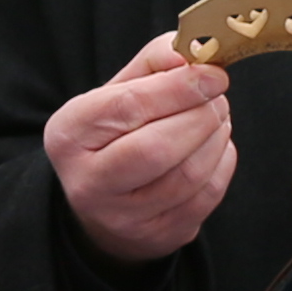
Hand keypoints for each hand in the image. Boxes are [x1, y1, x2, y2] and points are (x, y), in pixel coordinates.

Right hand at [44, 34, 238, 264]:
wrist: (104, 205)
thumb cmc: (114, 135)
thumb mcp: (116, 92)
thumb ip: (153, 63)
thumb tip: (191, 54)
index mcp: (69, 135)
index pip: (127, 107)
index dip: (178, 87)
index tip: (213, 73)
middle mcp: (88, 183)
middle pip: (158, 147)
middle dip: (201, 114)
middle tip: (217, 94)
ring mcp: (124, 218)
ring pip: (189, 174)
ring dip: (217, 136)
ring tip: (217, 115)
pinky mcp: (159, 236)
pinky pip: (207, 196)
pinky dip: (223, 162)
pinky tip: (216, 145)